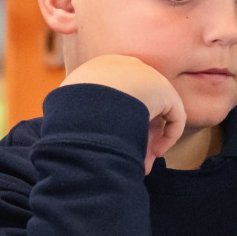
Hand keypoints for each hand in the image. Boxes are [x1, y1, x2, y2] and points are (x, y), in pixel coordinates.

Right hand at [63, 55, 185, 170]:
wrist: (88, 102)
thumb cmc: (70, 111)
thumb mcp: (63, 110)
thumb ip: (76, 115)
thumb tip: (71, 133)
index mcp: (100, 69)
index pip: (115, 99)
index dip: (115, 127)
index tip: (109, 147)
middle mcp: (125, 68)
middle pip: (136, 107)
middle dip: (134, 138)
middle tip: (133, 162)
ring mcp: (146, 76)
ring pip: (153, 115)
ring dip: (148, 142)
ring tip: (143, 167)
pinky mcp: (164, 89)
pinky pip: (173, 115)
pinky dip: (168, 136)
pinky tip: (156, 152)